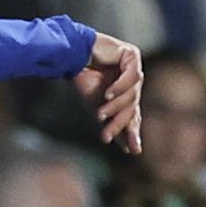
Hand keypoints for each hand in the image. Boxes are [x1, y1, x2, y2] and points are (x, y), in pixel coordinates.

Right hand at [74, 31, 142, 152]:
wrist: (71, 56)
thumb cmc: (83, 80)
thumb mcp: (98, 109)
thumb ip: (114, 125)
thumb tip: (132, 150)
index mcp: (127, 95)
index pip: (133, 117)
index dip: (133, 133)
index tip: (133, 151)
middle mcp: (134, 83)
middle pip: (132, 107)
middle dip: (119, 123)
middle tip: (106, 136)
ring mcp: (134, 68)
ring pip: (132, 94)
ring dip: (115, 106)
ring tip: (100, 113)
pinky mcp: (132, 55)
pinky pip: (132, 76)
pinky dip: (119, 87)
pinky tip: (107, 94)